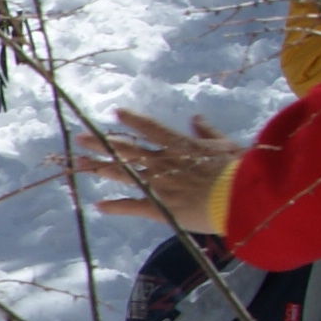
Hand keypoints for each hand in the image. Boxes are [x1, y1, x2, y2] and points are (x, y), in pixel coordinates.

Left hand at [66, 110, 241, 232]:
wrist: (241, 196)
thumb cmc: (240, 170)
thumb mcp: (227, 145)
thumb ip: (208, 131)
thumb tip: (195, 118)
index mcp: (180, 146)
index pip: (151, 129)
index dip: (132, 121)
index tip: (115, 113)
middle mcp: (163, 162)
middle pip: (126, 150)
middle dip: (101, 143)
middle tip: (79, 138)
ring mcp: (158, 184)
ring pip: (123, 174)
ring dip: (99, 168)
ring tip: (78, 164)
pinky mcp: (159, 207)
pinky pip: (132, 206)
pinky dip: (115, 206)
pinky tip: (99, 205)